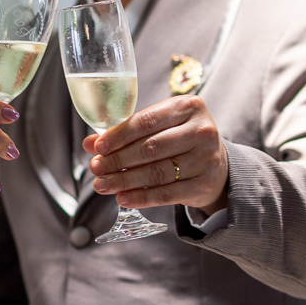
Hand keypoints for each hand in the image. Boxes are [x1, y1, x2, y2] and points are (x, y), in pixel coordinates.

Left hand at [85, 95, 227, 213]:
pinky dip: (142, 197)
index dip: (119, 135)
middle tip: (96, 168)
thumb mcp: (158, 128)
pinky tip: (123, 198)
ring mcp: (207, 158)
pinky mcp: (205, 183)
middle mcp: (202, 130)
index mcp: (188, 106)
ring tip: (103, 185)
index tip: (98, 147)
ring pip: (157, 172)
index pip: (146, 121)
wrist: (216, 163)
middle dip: (118, 160)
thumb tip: (90, 143)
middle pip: (150, 148)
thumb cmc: (179, 139)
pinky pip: (167, 193)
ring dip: (125, 180)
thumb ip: (125, 132)